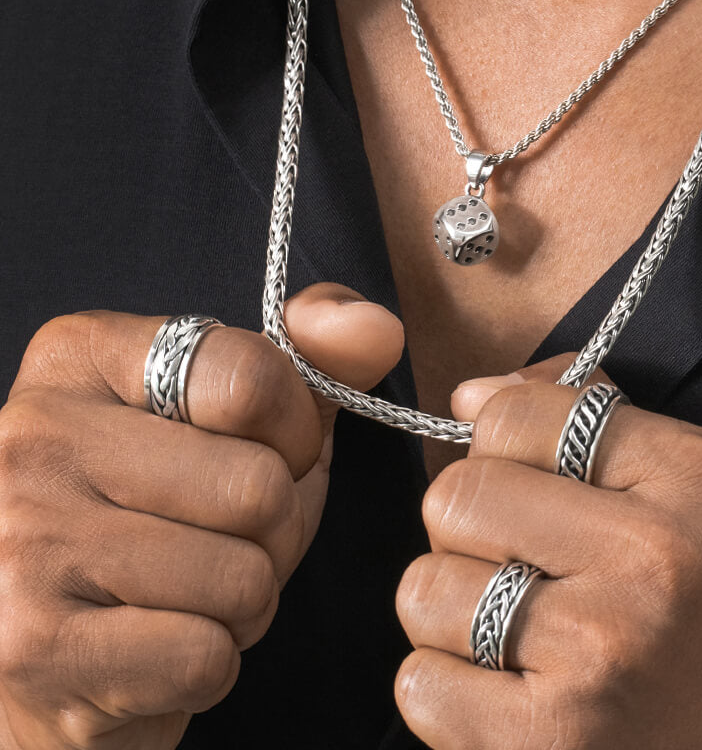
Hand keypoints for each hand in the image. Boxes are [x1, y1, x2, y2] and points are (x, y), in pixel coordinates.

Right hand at [0, 283, 402, 749]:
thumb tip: (379, 329)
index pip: (249, 378)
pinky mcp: (34, 651)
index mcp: (82, 356)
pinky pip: (205, 657)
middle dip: (278, 525)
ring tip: (194, 585)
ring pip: (241, 578)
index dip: (297, 430)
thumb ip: (315, 356)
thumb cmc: (171, 506)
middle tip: (230, 533)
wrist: (65, 638)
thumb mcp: (240, 413)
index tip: (276, 448)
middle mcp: (33, 437)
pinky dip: (214, 658)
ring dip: (248, 596)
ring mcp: (20, 544)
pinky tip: (164, 638)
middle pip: (257, 488)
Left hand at [394, 355, 701, 749]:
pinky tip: (507, 688)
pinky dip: (448, 684)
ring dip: (453, 609)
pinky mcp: (543, 745)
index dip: (502, 444)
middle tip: (517, 557)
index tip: (528, 478)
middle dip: (469, 525)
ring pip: (424, 588)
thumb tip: (467, 393)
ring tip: (513, 627)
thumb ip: (581, 412)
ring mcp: (594, 659)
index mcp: (690, 480)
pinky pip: (419, 682)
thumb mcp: (688, 480)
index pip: (516, 416)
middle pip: (455, 496)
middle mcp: (648, 562)